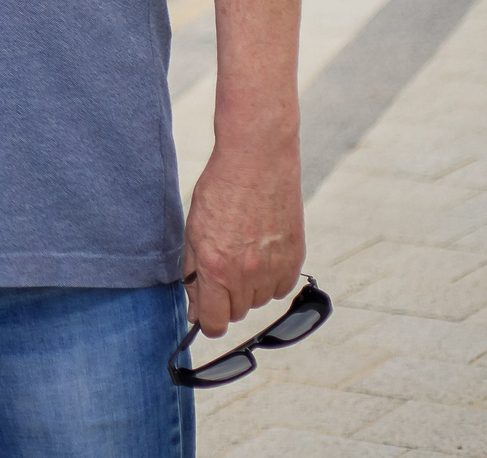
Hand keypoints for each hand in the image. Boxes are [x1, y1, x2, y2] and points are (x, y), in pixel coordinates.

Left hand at [183, 136, 304, 336]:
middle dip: (224, 298)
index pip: (214, 323)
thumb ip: (192, 274)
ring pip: (258, 301)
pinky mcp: (294, 260)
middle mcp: (246, 274)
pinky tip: (261, 252)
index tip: (204, 314)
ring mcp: (273, 268)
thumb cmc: (221, 192)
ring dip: (248, 288)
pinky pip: (280, 288)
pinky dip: (270, 278)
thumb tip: (195, 308)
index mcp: (215, 267)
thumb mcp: (193, 231)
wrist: (258, 163)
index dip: (207, 322)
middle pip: (235, 313)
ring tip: (242, 252)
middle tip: (221, 266)